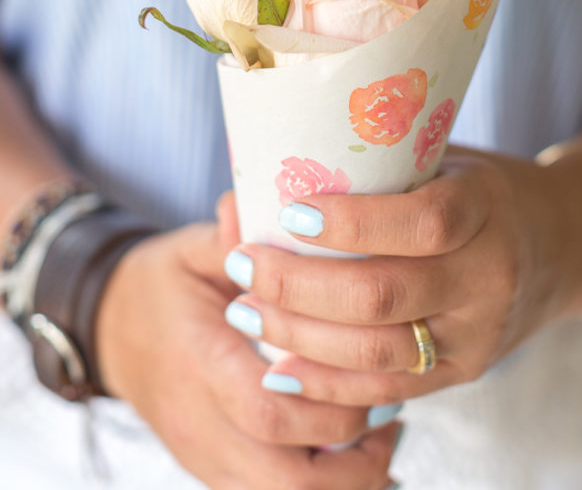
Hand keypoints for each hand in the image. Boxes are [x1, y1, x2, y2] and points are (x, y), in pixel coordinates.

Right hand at [95, 204, 399, 489]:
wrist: (111, 329)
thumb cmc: (162, 283)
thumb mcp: (191, 249)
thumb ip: (233, 234)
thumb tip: (265, 197)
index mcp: (199, 361)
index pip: (266, 406)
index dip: (328, 399)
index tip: (374, 369)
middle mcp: (199, 422)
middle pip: (287, 477)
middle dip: (354, 455)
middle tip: (394, 407)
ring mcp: (204, 454)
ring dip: (346, 478)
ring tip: (383, 431)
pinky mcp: (212, 469)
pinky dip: (321, 485)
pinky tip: (354, 448)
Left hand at [218, 146, 581, 408]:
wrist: (564, 245)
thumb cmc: (482, 189)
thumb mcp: (446, 158)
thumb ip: (377, 166)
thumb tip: (264, 174)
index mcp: (486, 207)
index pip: (423, 222)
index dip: (353, 222)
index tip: (290, 213)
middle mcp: (488, 276)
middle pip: (385, 295)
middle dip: (299, 286)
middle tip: (244, 266)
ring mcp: (479, 334)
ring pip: (379, 350)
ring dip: (300, 336)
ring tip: (246, 310)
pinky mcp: (465, 371)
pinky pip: (388, 388)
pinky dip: (326, 382)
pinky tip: (278, 364)